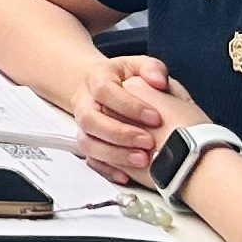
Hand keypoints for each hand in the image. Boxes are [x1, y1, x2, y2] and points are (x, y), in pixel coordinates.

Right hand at [73, 56, 202, 186]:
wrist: (107, 89)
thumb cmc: (129, 80)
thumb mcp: (141, 66)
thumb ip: (152, 69)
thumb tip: (158, 81)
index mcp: (96, 78)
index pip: (104, 90)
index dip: (129, 105)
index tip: (156, 117)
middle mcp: (83, 101)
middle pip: (90, 119)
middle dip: (120, 133)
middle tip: (149, 142)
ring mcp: (83, 124)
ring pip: (87, 142)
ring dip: (114, 154)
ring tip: (142, 160)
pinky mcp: (87, 142)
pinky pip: (90, 160)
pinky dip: (107, 169)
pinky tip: (127, 175)